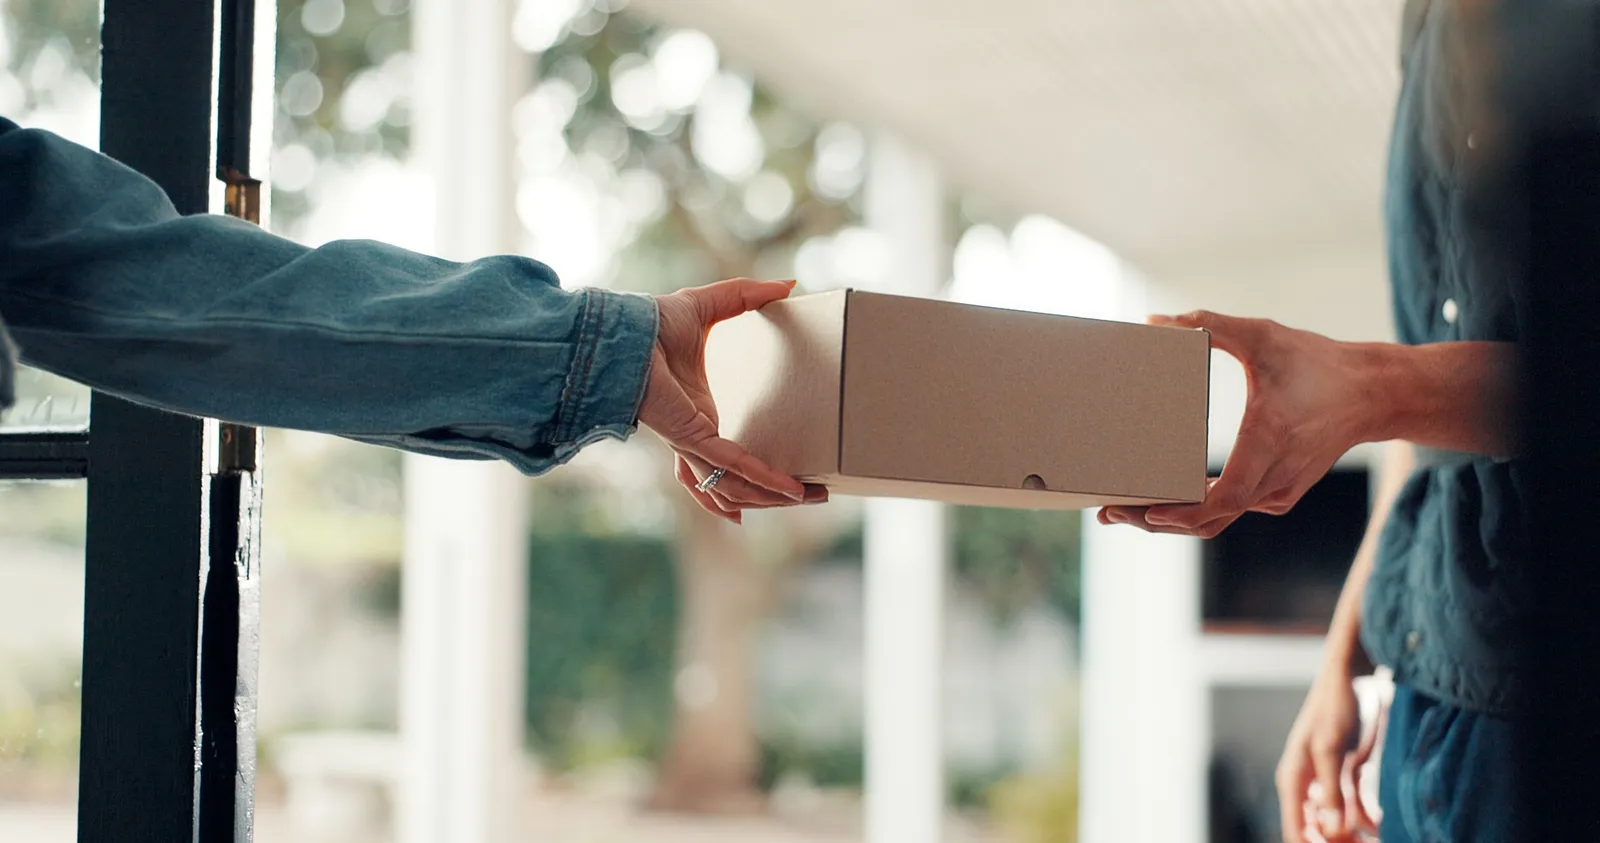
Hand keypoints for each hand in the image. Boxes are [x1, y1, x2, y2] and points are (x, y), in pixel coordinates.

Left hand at [639, 278, 827, 522]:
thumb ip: (748, 296)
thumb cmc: (653, 322)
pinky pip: (733, 467)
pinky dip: (762, 480)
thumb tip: (787, 284)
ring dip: (772, 497)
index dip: (755, 473)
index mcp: (699, 413)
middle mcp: (696, 435)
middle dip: (772, 496)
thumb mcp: (710, 305)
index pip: (728, 457)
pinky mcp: (692, 437)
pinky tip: (790, 488)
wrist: (625, 330)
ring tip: (808, 497)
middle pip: (734, 484)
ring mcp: (693, 441)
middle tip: (811, 496)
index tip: (784, 482)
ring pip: (736, 486)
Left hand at [1099, 311, 1376, 537]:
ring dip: (1172, 519)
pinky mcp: (1279, 494)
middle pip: (1208, 519)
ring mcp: (1279, 492)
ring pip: (1218, 521)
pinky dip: (1197, 511)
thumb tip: (1156, 320)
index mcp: (1269, 442)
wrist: (1374, 392)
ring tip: (1124, 510)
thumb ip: (1209, 325)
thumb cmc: (1318, 363)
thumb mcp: (1263, 335)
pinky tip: (1163, 501)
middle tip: (1108, 513)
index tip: (1146, 511)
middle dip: (1155, 519)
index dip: (1181, 512)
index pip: (1221, 498)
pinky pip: (1232, 510)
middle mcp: (1275, 478)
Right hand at [1278, 663, 1381, 842]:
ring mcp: (1330, 780)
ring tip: (1378, 840)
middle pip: (1318, 830)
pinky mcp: (1350, 774)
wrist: (1353, 677)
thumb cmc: (1334, 707)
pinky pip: (1357, 807)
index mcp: (1294, 780)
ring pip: (1339, 823)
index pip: (1295, 829)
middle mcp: (1309, 785)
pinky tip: (1383, 825)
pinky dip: (1369, 820)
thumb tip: (1331, 830)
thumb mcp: (1330, 749)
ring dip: (1356, 836)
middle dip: (1339, 842)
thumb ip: (1330, 792)